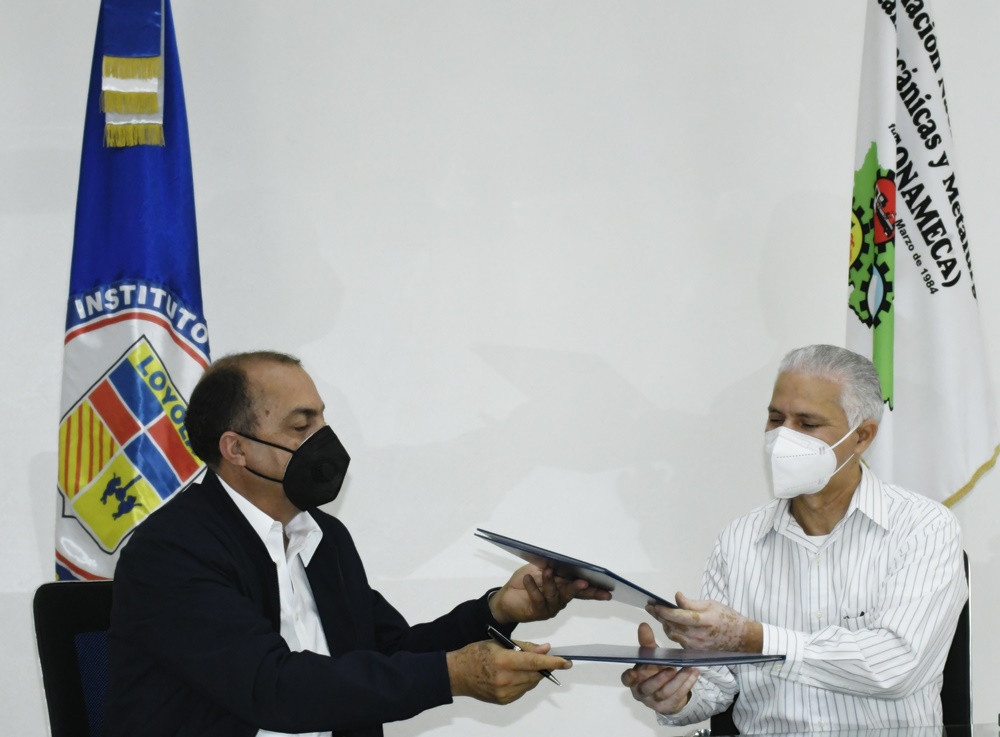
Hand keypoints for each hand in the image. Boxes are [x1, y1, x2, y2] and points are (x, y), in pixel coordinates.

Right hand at [446, 639, 571, 703]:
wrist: (457, 674)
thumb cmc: (476, 654)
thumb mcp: (499, 643)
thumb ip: (524, 647)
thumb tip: (545, 649)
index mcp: (503, 661)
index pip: (534, 662)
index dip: (553, 662)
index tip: (567, 662)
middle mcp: (505, 679)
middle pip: (536, 674)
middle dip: (543, 666)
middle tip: (542, 658)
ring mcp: (504, 693)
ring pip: (531, 683)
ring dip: (533, 674)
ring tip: (520, 665)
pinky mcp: (504, 701)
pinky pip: (523, 690)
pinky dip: (524, 682)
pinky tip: (513, 675)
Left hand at [489, 564, 611, 623]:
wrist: (505, 598)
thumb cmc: (523, 582)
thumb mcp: (537, 569)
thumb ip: (549, 567)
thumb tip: (560, 560)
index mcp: (563, 587)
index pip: (582, 589)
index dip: (595, 590)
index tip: (608, 591)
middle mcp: (559, 599)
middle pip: (574, 594)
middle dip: (580, 588)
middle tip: (585, 583)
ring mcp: (550, 607)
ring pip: (556, 596)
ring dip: (552, 583)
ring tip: (548, 571)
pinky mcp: (538, 611)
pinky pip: (538, 599)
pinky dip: (533, 587)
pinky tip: (528, 579)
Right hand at [621, 623, 699, 713]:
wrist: (667, 690)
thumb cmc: (654, 669)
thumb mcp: (651, 656)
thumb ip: (646, 643)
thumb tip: (643, 625)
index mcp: (634, 679)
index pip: (627, 679)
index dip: (629, 677)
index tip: (634, 673)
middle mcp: (641, 692)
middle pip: (648, 687)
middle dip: (659, 679)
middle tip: (671, 668)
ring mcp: (654, 701)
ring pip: (665, 693)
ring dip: (678, 681)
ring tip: (689, 669)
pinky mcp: (667, 706)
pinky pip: (677, 696)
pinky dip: (687, 685)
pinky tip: (694, 674)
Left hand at [648, 592, 762, 652]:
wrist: (742, 638)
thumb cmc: (727, 617)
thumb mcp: (711, 604)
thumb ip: (691, 603)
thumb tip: (676, 597)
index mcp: (704, 621)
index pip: (679, 616)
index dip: (664, 611)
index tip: (653, 604)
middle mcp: (699, 636)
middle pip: (672, 626)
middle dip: (659, 616)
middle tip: (650, 607)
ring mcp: (696, 646)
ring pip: (673, 635)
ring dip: (664, 624)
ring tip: (658, 614)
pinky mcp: (695, 651)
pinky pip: (679, 641)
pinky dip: (672, 632)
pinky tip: (669, 624)